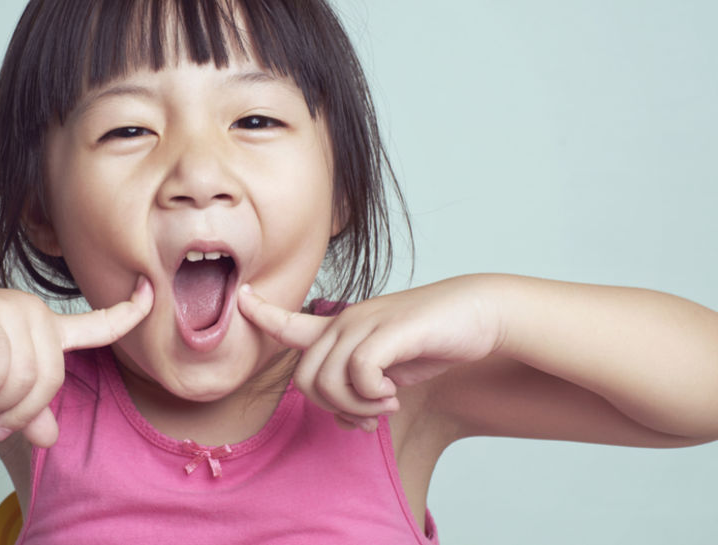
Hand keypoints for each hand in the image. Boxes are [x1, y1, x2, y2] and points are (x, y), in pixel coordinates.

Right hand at [0, 277, 152, 446]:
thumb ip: (27, 407)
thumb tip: (51, 439)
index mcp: (49, 327)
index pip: (101, 322)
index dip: (131, 311)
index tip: (151, 289)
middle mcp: (37, 314)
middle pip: (53, 378)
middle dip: (24, 412)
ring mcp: (12, 309)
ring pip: (26, 376)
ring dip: (1, 406)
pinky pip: (2, 362)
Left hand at [237, 276, 504, 429]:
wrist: (477, 315)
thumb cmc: (431, 340)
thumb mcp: (389, 367)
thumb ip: (361, 388)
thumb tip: (345, 421)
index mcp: (342, 327)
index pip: (290, 321)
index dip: (262, 313)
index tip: (240, 296)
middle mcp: (346, 322)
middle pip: (303, 378)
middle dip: (332, 408)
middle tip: (368, 415)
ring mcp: (365, 324)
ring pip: (326, 380)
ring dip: (354, 407)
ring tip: (384, 406)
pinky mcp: (387, 332)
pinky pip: (357, 374)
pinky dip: (372, 397)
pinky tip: (393, 396)